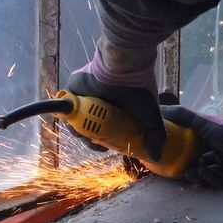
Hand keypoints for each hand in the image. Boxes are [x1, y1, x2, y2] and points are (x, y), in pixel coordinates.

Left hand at [66, 38, 164, 159]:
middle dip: (90, 139)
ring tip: (88, 136)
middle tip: (97, 144)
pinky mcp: (74, 88)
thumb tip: (155, 156)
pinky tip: (78, 123)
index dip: (103, 142)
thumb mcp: (151, 116)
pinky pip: (67, 106)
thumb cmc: (138, 88)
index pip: (103, 130)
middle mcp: (98, 102)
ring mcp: (85, 95)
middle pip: (87, 127)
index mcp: (113, 108)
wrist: (124, 65)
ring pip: (76, 119)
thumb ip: (155, 136)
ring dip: (79, 131)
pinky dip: (70, 115)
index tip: (107, 147)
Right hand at [160, 106, 222, 188]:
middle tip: (178, 172)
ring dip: (198, 175)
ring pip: (206, 175)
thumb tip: (158, 108)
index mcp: (210, 139)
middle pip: (197, 163)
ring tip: (193, 172)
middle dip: (187, 169)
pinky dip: (212, 178)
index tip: (167, 157)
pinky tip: (210, 172)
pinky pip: (218, 183)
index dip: (179, 153)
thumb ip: (181, 115)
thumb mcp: (202, 121)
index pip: (191, 147)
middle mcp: (218, 152)